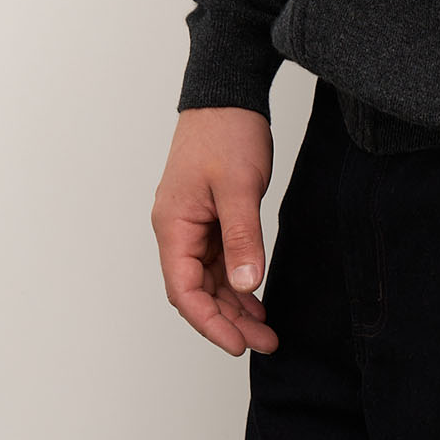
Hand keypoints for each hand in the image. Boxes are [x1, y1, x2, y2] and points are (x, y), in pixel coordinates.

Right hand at [152, 107, 279, 356]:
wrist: (228, 95)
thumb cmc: (226, 132)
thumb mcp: (238, 186)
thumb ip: (242, 237)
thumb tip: (246, 286)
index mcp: (174, 225)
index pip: (184, 291)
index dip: (209, 323)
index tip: (238, 345)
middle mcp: (177, 229)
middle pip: (197, 291)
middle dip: (228, 320)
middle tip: (265, 342)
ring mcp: (193, 224)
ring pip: (209, 279)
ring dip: (234, 305)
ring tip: (266, 329)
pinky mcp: (210, 216)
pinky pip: (219, 261)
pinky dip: (236, 281)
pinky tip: (256, 296)